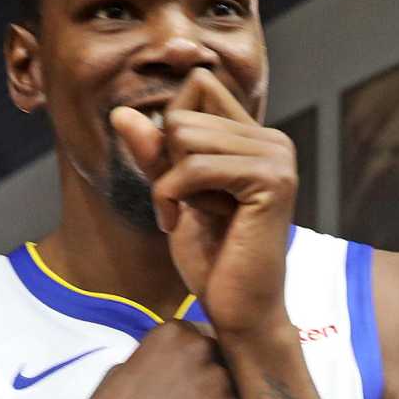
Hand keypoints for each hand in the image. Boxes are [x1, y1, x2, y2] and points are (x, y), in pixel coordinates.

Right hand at [45, 319, 243, 398]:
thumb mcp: (124, 373)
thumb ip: (161, 362)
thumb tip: (181, 369)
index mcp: (172, 332)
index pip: (208, 340)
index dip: (203, 368)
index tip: (190, 387)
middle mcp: (200, 348)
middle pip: (229, 364)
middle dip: (220, 386)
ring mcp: (218, 382)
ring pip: (240, 394)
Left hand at [112, 70, 297, 344]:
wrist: (240, 311)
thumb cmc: (212, 260)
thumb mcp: (174, 195)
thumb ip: (154, 153)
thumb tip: (121, 111)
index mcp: (258, 139)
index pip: (198, 87)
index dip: (171, 132)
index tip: (181, 184)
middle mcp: (274, 141)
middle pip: (184, 114)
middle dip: (167, 163)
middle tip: (185, 209)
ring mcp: (276, 158)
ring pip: (184, 135)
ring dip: (168, 183)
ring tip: (187, 217)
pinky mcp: (270, 181)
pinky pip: (193, 167)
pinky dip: (170, 196)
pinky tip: (179, 226)